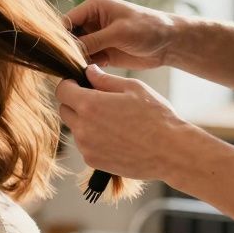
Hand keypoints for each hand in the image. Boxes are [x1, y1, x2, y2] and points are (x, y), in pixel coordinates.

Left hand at [55, 65, 192, 181]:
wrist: (171, 152)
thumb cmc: (156, 117)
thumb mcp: (133, 88)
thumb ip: (105, 79)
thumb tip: (88, 71)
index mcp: (89, 105)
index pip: (61, 90)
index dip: (69, 84)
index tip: (80, 84)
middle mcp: (82, 127)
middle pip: (65, 110)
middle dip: (76, 102)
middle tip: (99, 101)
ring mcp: (86, 146)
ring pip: (75, 128)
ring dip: (85, 122)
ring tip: (113, 121)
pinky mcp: (92, 161)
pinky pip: (85, 145)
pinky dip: (94, 139)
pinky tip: (116, 137)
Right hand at [63, 0, 178, 69]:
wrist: (170, 43)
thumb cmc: (148, 28)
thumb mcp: (119, 32)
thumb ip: (93, 40)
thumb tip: (70, 51)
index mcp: (93, 7)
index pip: (67, 21)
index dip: (60, 37)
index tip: (58, 53)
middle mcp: (92, 21)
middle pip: (69, 37)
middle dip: (66, 51)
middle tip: (64, 66)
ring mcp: (97, 38)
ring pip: (76, 50)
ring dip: (74, 61)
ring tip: (72, 73)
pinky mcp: (103, 52)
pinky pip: (86, 60)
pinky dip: (83, 68)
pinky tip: (83, 76)